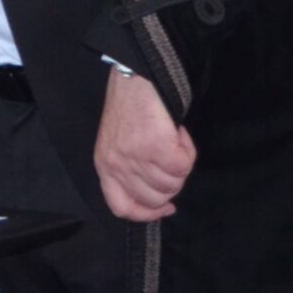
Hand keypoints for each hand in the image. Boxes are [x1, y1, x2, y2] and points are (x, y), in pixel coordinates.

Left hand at [92, 67, 194, 221]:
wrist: (135, 77)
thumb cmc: (129, 106)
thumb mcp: (117, 144)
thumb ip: (130, 170)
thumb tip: (160, 195)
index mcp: (104, 166)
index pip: (121, 207)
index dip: (146, 214)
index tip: (166, 208)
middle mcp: (117, 166)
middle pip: (155, 198)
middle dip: (172, 184)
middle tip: (174, 160)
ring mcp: (136, 158)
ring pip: (173, 183)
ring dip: (181, 163)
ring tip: (172, 139)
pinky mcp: (156, 148)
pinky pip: (184, 166)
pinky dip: (188, 150)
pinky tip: (178, 133)